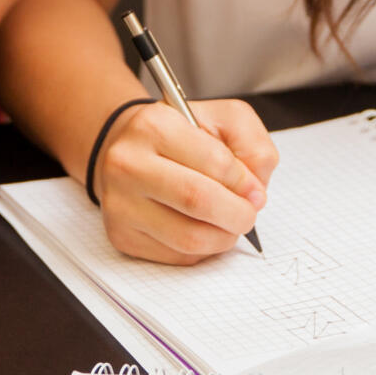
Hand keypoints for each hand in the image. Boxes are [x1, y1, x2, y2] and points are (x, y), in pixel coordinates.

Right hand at [96, 98, 280, 264]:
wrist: (128, 150)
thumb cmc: (180, 135)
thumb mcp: (223, 118)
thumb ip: (252, 144)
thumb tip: (255, 192)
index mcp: (154, 126)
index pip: (215, 162)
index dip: (245, 183)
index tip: (255, 190)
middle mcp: (128, 164)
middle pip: (198, 201)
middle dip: (237, 214)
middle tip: (248, 214)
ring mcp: (120, 204)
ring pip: (188, 238)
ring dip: (222, 237)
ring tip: (227, 223)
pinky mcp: (122, 236)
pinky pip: (176, 256)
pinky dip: (201, 249)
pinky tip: (202, 229)